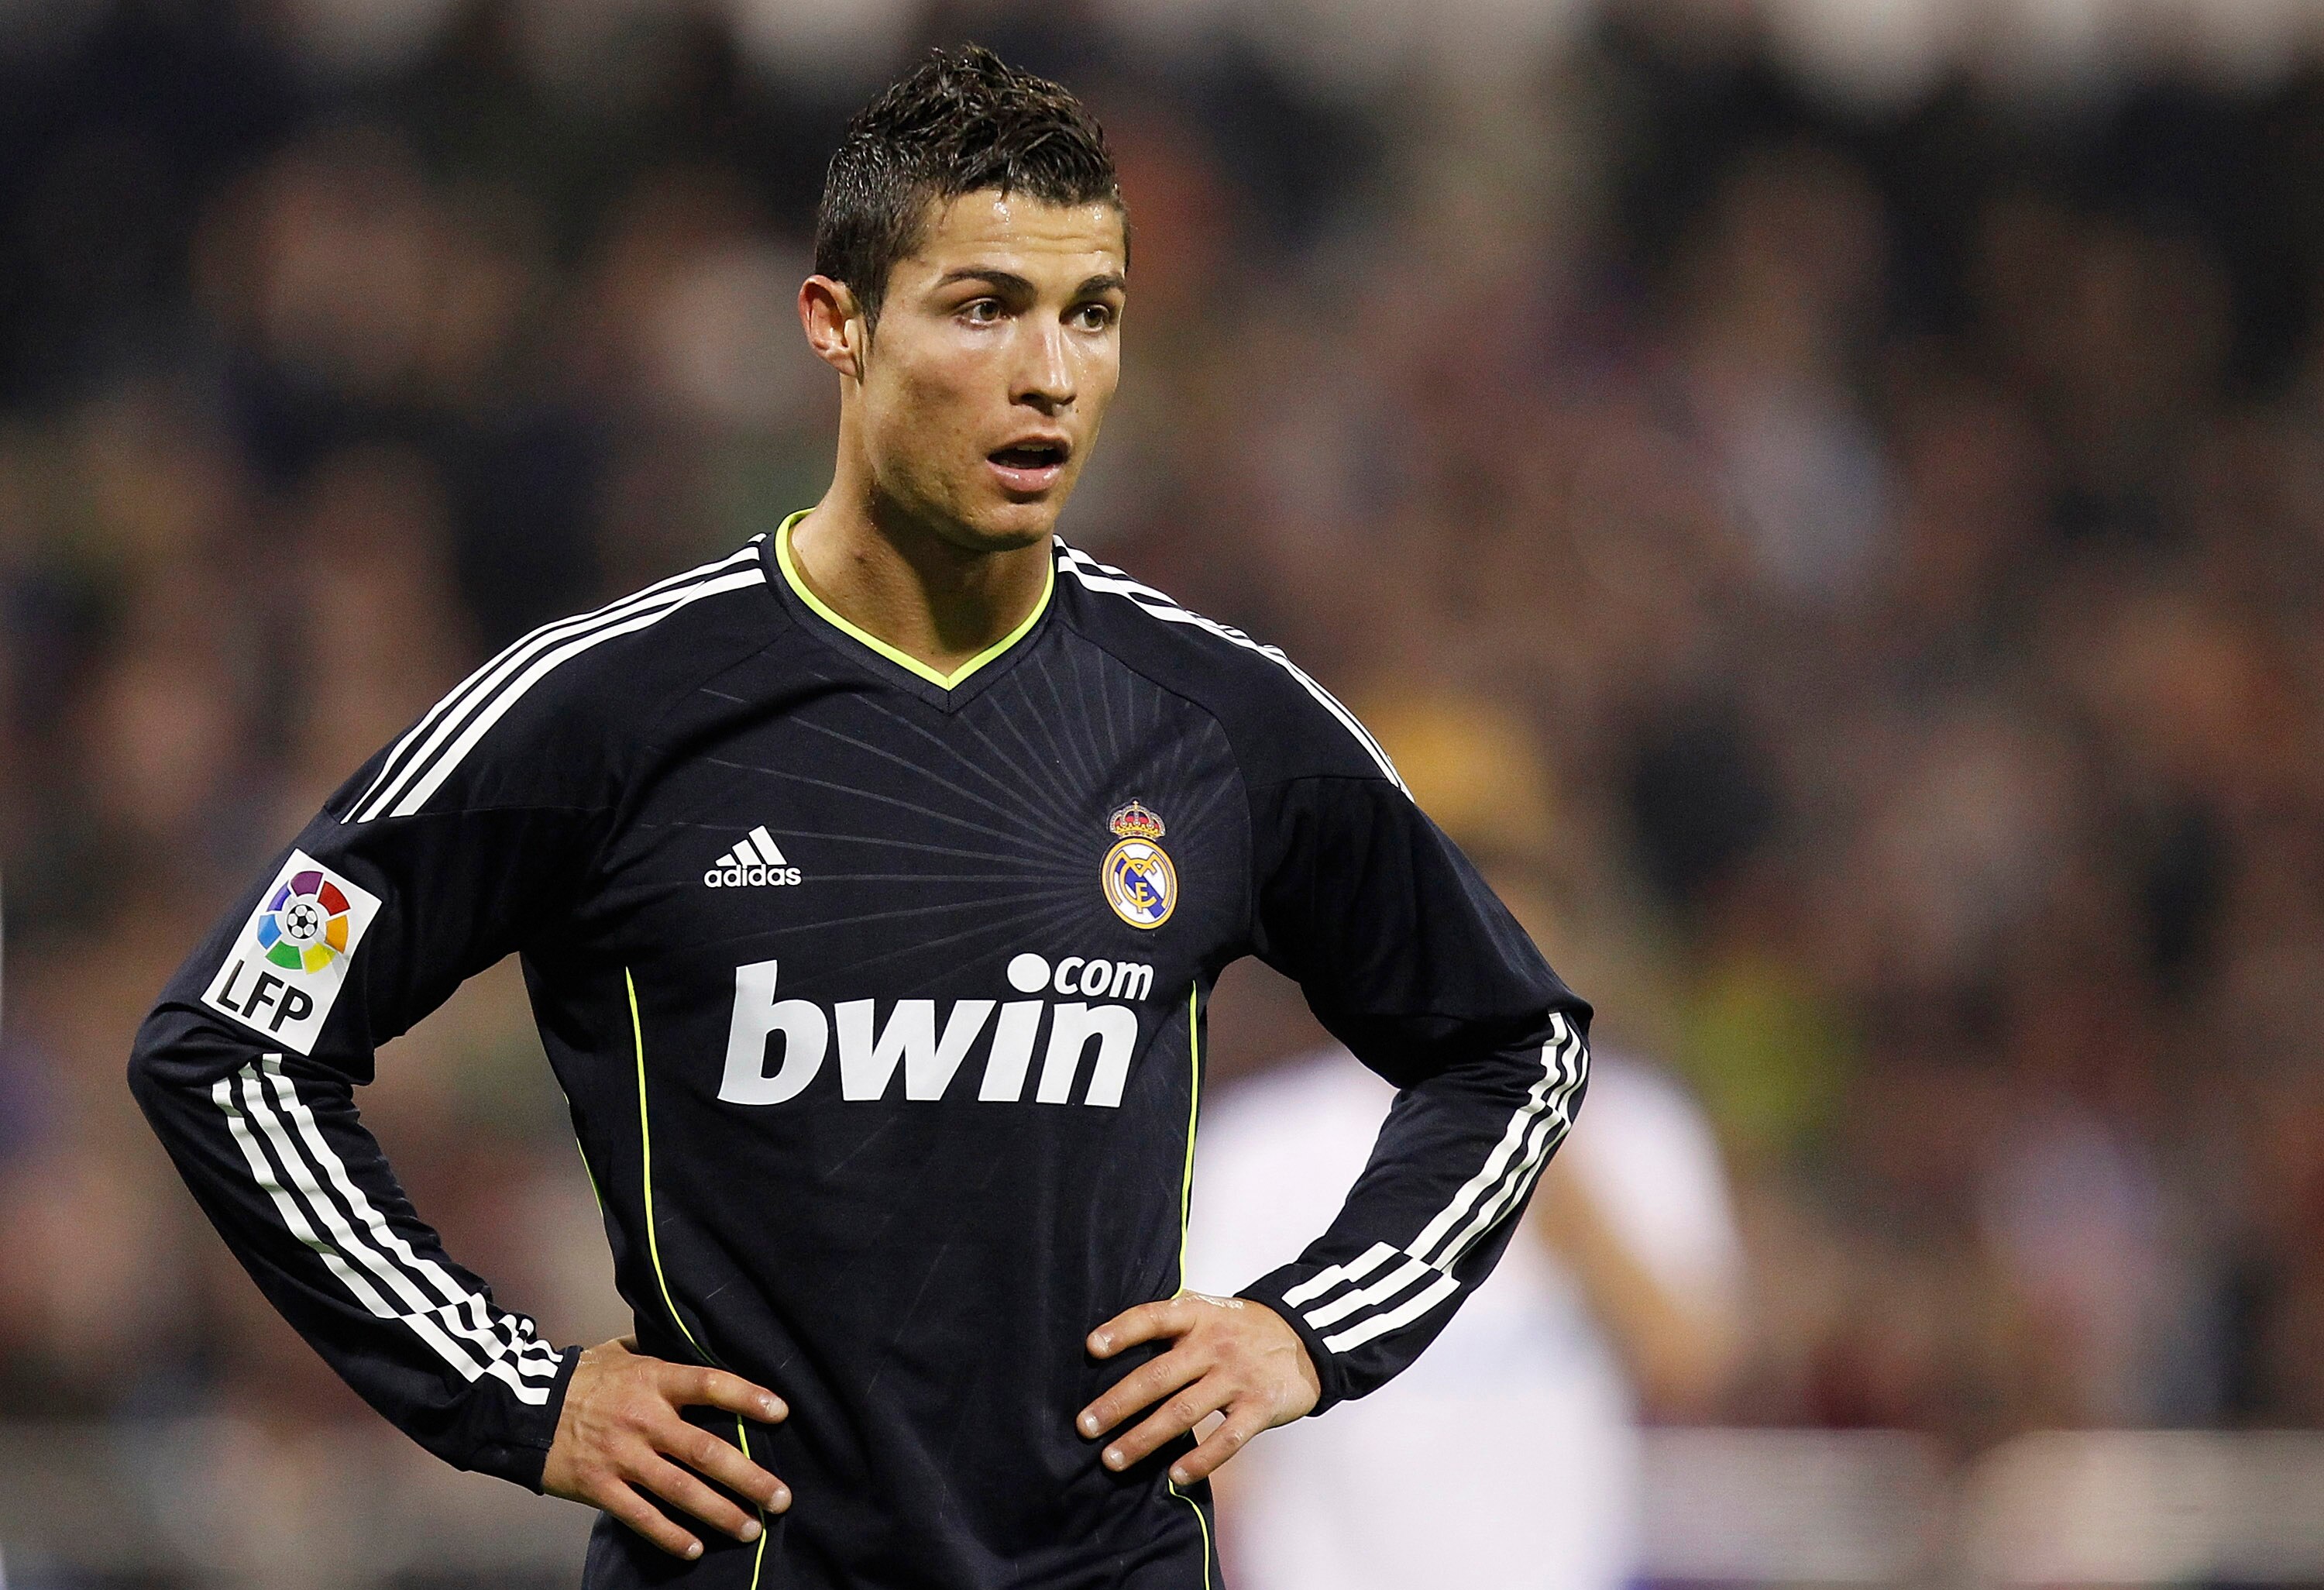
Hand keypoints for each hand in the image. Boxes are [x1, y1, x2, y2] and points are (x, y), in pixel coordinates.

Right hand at [542, 1338, 790, 1559]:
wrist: (522, 1408)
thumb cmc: (582, 1376)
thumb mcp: (624, 1351)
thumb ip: (662, 1352)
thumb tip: (700, 1343)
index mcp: (654, 1380)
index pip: (711, 1385)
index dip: (748, 1398)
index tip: (781, 1412)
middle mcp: (644, 1419)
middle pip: (707, 1452)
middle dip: (749, 1479)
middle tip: (781, 1498)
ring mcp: (622, 1456)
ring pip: (681, 1490)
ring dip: (721, 1513)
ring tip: (751, 1530)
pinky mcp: (600, 1487)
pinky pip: (642, 1516)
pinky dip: (670, 1535)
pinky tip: (695, 1548)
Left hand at [1077, 1293, 1319, 1486]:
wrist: (1306, 1339)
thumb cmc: (1242, 1329)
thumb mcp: (1208, 1311)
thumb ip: (1170, 1320)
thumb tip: (1110, 1338)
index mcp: (1198, 1315)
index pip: (1154, 1318)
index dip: (1122, 1331)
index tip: (1091, 1349)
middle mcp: (1215, 1344)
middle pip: (1159, 1375)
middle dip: (1118, 1403)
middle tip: (1086, 1426)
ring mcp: (1238, 1376)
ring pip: (1183, 1411)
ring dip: (1144, 1438)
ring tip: (1113, 1459)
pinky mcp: (1260, 1406)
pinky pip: (1226, 1438)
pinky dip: (1200, 1459)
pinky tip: (1175, 1475)